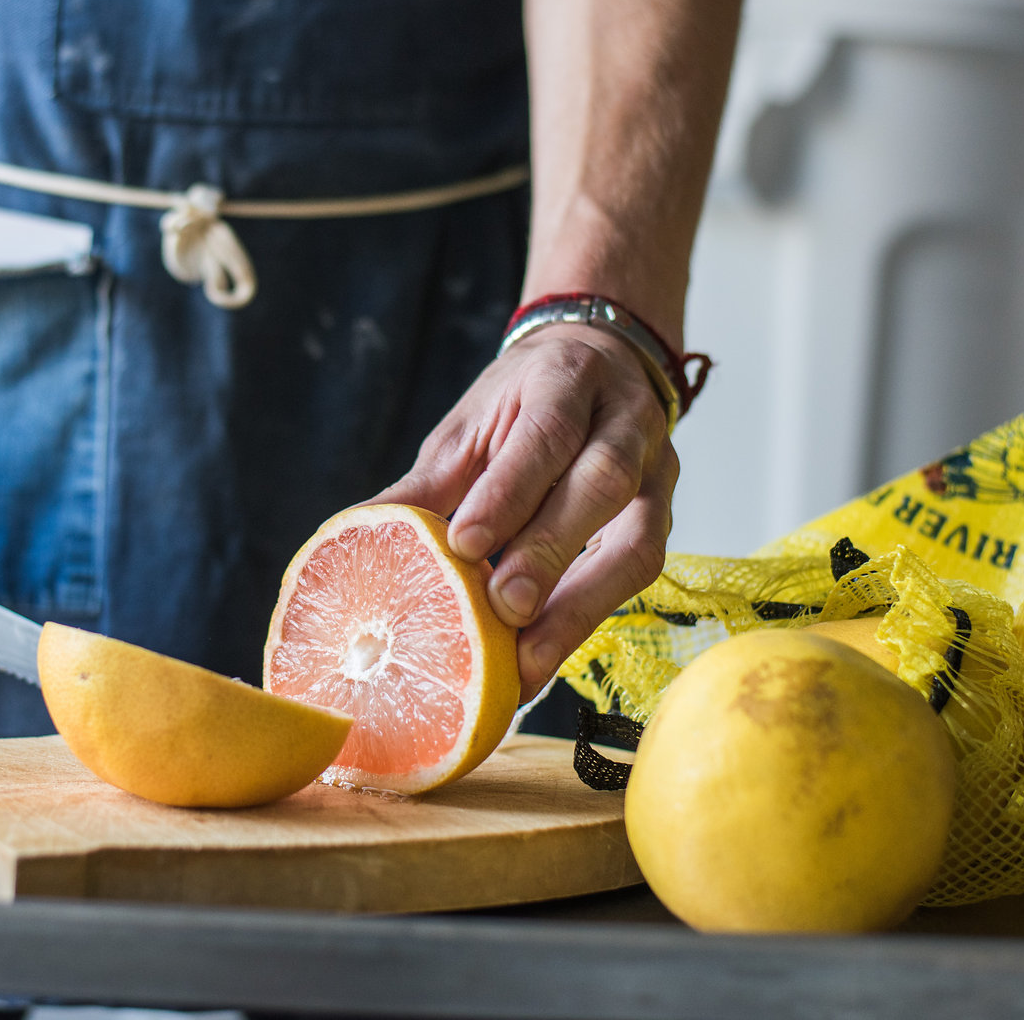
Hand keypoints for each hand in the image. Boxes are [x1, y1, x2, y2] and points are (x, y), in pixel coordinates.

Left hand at [374, 324, 678, 700]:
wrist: (596, 363)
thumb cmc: (522, 401)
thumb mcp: (471, 426)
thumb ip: (428, 482)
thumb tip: (359, 531)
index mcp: (568, 378)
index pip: (548, 433)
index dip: (510, 491)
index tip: (467, 545)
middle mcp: (627, 421)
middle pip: (603, 484)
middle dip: (551, 550)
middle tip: (503, 608)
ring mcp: (658, 472)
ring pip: (638, 540)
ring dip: (581, 604)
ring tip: (530, 660)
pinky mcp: (665, 518)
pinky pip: (641, 572)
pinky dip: (589, 616)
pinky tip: (545, 656)